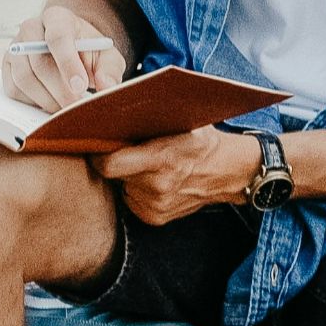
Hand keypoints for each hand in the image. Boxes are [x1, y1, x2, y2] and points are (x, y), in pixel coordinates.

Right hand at [3, 7, 126, 111]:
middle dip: (60, 90)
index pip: (58, 37)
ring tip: (67, 108)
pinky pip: (14, 90)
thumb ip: (109, 70)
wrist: (71, 51)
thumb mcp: (106, 56)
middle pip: (39, 63)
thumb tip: (106, 86)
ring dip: (47, 99)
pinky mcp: (7, 68)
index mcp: (57, 17)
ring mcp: (15, 48)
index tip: (80, 86)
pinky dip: (34, 102)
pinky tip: (51, 102)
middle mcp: (31, 29)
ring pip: (24, 79)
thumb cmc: (89, 52)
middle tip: (76, 106)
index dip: (68, 64)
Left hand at [92, 127, 260, 225]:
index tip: (97, 143)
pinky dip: (137, 189)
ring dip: (127, 176)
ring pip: (122, 187)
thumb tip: (111, 107)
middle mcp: (157, 186)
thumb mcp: (183, 120)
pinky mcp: (155, 218)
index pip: (108, 164)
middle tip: (126, 149)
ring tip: (147, 165)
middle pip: (113, 175)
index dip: (98, 154)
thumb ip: (150, 118)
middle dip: (116, 161)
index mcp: (162, 159)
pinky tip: (154, 180)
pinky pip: (132, 200)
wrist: (229, 171)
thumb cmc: (203, 140)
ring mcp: (156, 206)